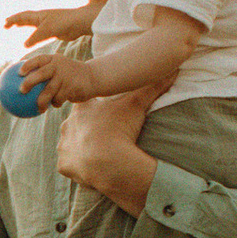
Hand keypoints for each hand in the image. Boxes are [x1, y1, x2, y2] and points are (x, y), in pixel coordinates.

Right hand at [5, 2, 95, 42]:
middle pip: (26, 18)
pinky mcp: (54, 30)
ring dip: (24, 25)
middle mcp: (42, 18)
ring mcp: (48, 23)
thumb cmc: (64, 23)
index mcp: (39, 15)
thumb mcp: (46, 30)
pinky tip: (32, 38)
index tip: (5, 24)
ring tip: (17, 26)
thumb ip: (35, 38)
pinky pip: (39, 32)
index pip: (22, 16)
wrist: (79, 23)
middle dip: (16, 21)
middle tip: (6, 24)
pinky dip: (33, 35)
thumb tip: (24, 45)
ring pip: (32, 24)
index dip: (13, 20)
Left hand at [8, 40, 95, 108]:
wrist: (93, 77)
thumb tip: (24, 83)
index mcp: (54, 59)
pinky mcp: (71, 86)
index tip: (19, 73)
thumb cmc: (70, 75)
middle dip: (29, 82)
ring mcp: (65, 76)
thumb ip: (46, 72)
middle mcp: (59, 65)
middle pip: (41, 74)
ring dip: (42, 101)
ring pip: (49, 90)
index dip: (27, 65)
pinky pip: (59, 98)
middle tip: (21, 91)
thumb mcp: (60, 68)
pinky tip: (55, 105)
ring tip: (39, 108)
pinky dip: (56, 103)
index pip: (38, 60)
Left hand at [56, 95, 159, 213]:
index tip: (107, 116)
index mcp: (82, 108)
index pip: (86, 104)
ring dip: (81, 147)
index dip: (96, 109)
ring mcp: (63, 145)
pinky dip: (77, 166)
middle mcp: (68, 124)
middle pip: (76, 124)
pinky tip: (89, 167)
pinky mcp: (64, 164)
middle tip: (105, 137)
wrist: (109, 162)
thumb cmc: (121, 130)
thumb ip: (152, 87)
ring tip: (97, 153)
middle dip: (88, 129)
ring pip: (70, 144)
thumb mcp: (137, 105)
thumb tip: (172, 70)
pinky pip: (68, 164)